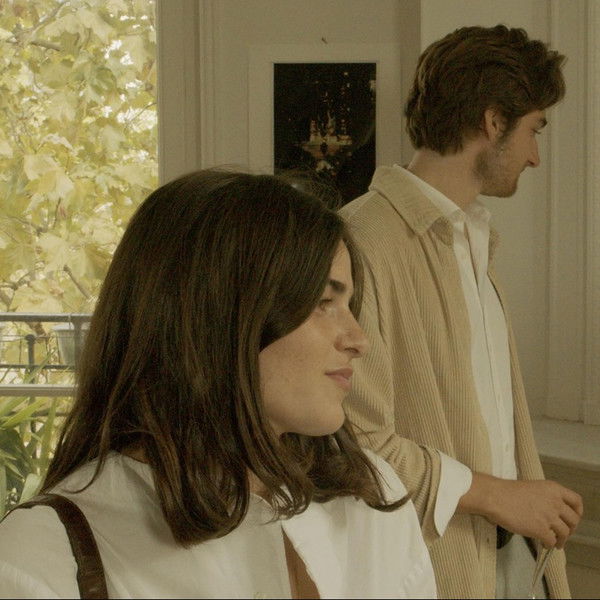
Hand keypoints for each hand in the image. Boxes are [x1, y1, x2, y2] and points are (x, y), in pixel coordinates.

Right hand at [457, 472, 582, 548]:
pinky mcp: (540, 529)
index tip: (573, 518)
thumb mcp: (531, 488)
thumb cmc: (506, 491)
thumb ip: (544, 499)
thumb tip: (548, 513)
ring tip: (554, 543)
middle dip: (570, 529)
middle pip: (573, 520)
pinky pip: (551, 541)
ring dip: (561, 540)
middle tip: (563, 533)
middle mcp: (554, 501)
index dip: (577, 512)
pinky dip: (549, 544)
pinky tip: (544, 544)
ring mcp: (549, 516)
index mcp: (552, 488)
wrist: (494, 496)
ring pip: (564, 533)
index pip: (576, 501)